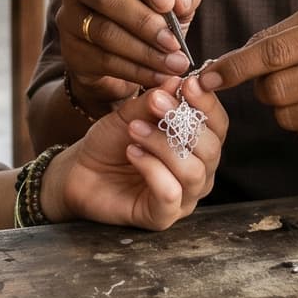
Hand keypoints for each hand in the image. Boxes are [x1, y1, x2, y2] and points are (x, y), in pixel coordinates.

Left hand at [43, 77, 227, 229]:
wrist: (80, 170)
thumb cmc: (111, 142)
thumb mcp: (131, 114)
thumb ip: (154, 101)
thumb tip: (177, 81)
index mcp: (198, 146)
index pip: (218, 125)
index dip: (207, 103)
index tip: (188, 84)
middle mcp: (199, 173)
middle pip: (212, 149)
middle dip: (183, 122)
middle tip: (155, 103)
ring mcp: (184, 198)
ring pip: (193, 171)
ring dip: (163, 145)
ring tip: (135, 129)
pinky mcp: (162, 217)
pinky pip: (170, 193)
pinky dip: (152, 168)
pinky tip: (132, 153)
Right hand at [56, 0, 200, 109]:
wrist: (122, 58)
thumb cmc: (149, 16)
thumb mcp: (172, 2)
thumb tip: (179, 1)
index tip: (168, 3)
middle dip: (144, 22)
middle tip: (173, 42)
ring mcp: (69, 17)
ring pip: (104, 32)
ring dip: (144, 51)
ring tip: (174, 64)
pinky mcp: (71, 50)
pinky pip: (103, 60)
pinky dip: (135, 71)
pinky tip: (159, 76)